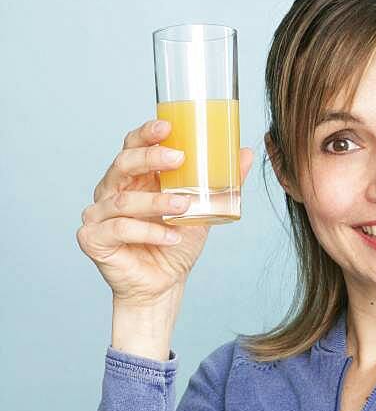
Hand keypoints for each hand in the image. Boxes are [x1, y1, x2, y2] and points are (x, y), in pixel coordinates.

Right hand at [76, 118, 254, 306]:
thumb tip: (247, 153)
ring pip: (123, 199)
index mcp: (133, 177)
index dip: (146, 133)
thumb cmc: (177, 243)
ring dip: (156, 201)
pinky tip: (171, 236)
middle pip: (123, 163)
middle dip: (150, 157)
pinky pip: (119, 228)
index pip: (133, 145)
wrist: (164, 284)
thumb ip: (223, 184)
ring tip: (184, 207)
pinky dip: (149, 232)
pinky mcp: (93, 238)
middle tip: (179, 157)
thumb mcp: (205, 210)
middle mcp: (111, 190)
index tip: (168, 126)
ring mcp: (98, 214)